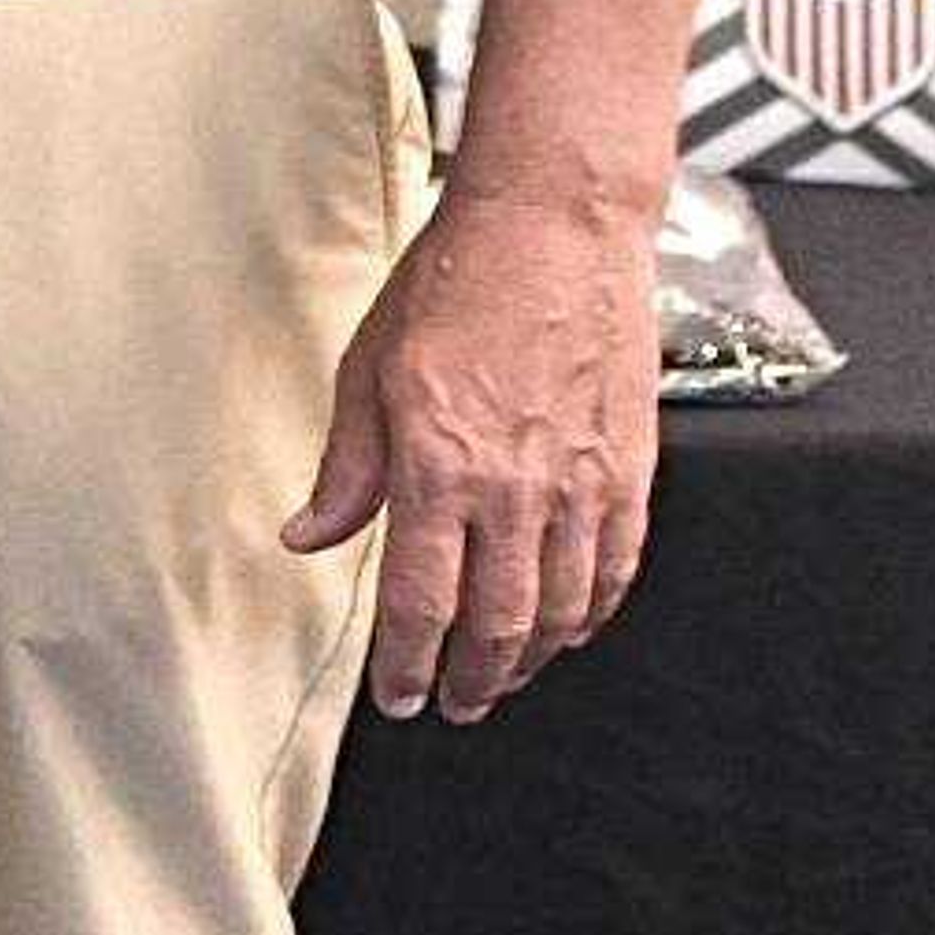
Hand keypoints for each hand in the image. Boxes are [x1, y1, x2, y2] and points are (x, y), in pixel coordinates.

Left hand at [281, 185, 661, 722]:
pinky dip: (590, 615)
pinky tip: (568, 628)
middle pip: (495, 625)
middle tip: (452, 706)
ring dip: (529, 660)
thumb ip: (346, 469)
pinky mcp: (628, 472)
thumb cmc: (453, 282)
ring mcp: (580, 486)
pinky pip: (614, 572)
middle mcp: (514, 489)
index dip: (406, 664)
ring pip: (560, 612)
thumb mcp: (369, 369)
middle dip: (471, 682)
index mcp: (438, 465)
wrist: (553, 228)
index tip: (398, 697)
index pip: (421, 602)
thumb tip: (306, 537)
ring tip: (502, 679)